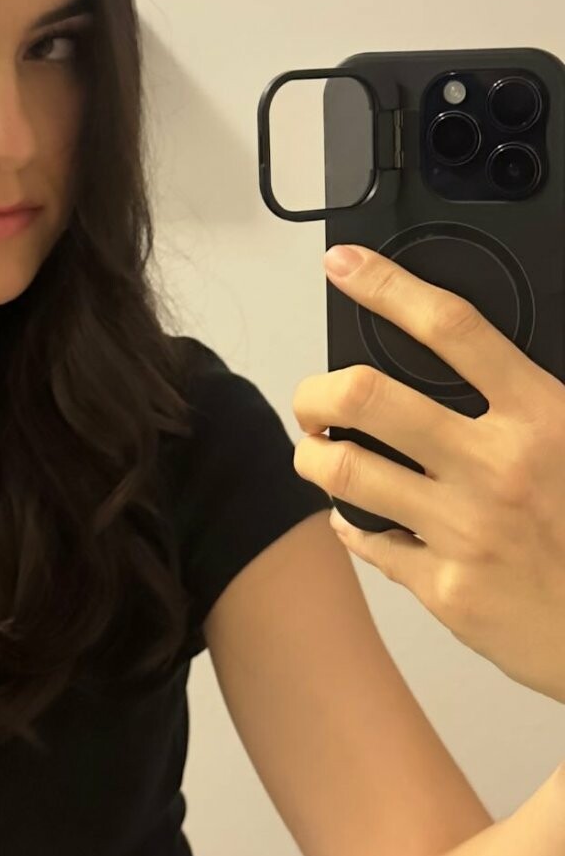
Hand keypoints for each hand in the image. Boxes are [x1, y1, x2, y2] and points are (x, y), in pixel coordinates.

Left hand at [291, 244, 564, 705]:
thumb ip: (532, 401)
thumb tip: (476, 362)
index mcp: (543, 417)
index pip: (451, 328)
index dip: (388, 287)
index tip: (344, 266)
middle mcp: (497, 467)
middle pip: (367, 396)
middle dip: (318, 389)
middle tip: (313, 397)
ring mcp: (466, 530)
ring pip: (346, 469)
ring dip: (313, 454)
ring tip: (315, 449)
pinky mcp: (447, 589)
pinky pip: (369, 542)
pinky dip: (349, 524)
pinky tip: (352, 517)